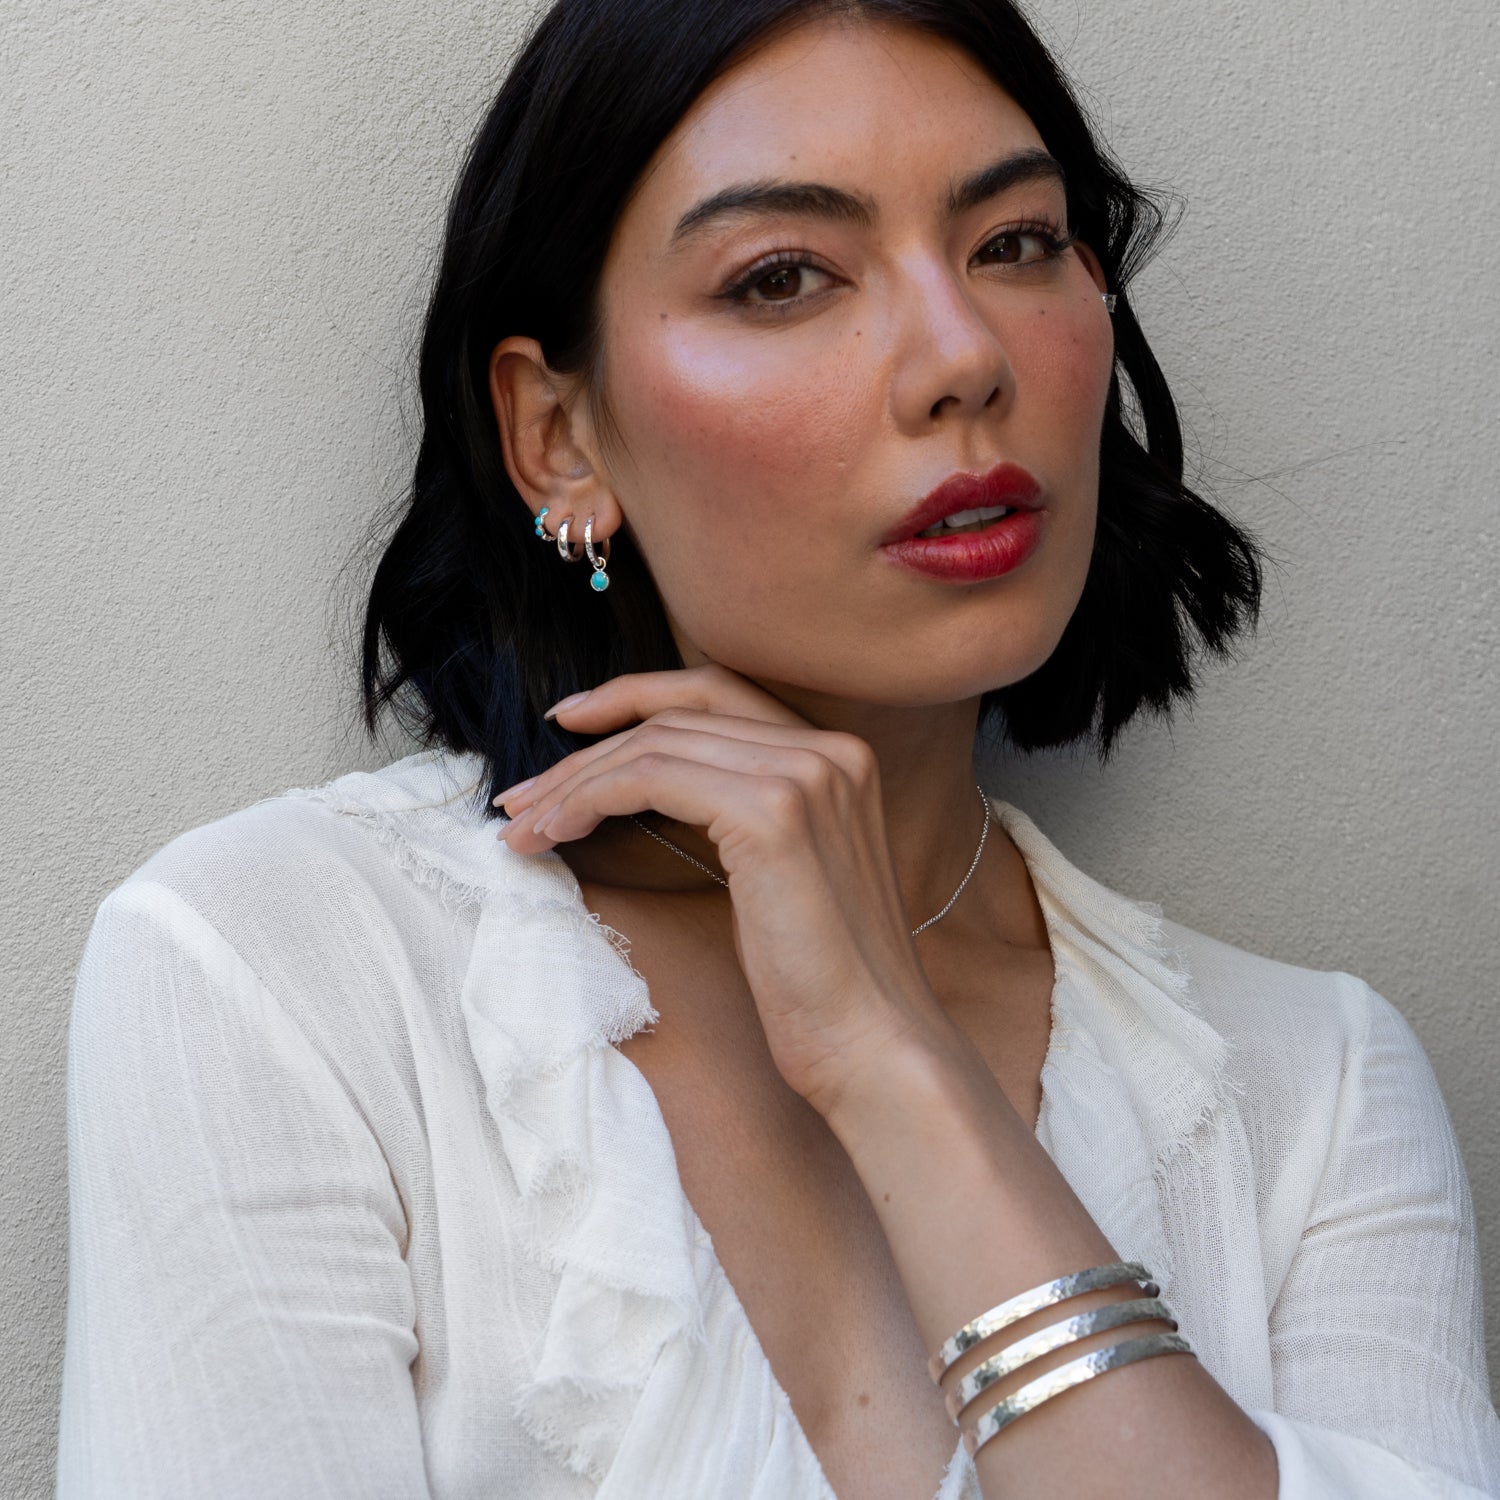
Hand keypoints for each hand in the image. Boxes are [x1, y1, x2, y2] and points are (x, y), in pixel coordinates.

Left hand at [492, 663, 955, 1116]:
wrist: (874, 1045)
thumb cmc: (820, 983)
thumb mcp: (780, 874)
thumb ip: (737, 812)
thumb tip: (636, 787)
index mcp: (839, 756)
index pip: (716, 693)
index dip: (634, 696)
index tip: (571, 724)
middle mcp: (829, 749)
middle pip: (677, 715)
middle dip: (587, 750)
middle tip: (521, 797)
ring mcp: (805, 774)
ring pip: (655, 744)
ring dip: (573, 783)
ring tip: (522, 828)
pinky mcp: (773, 812)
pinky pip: (651, 779)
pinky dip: (590, 799)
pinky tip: (555, 833)